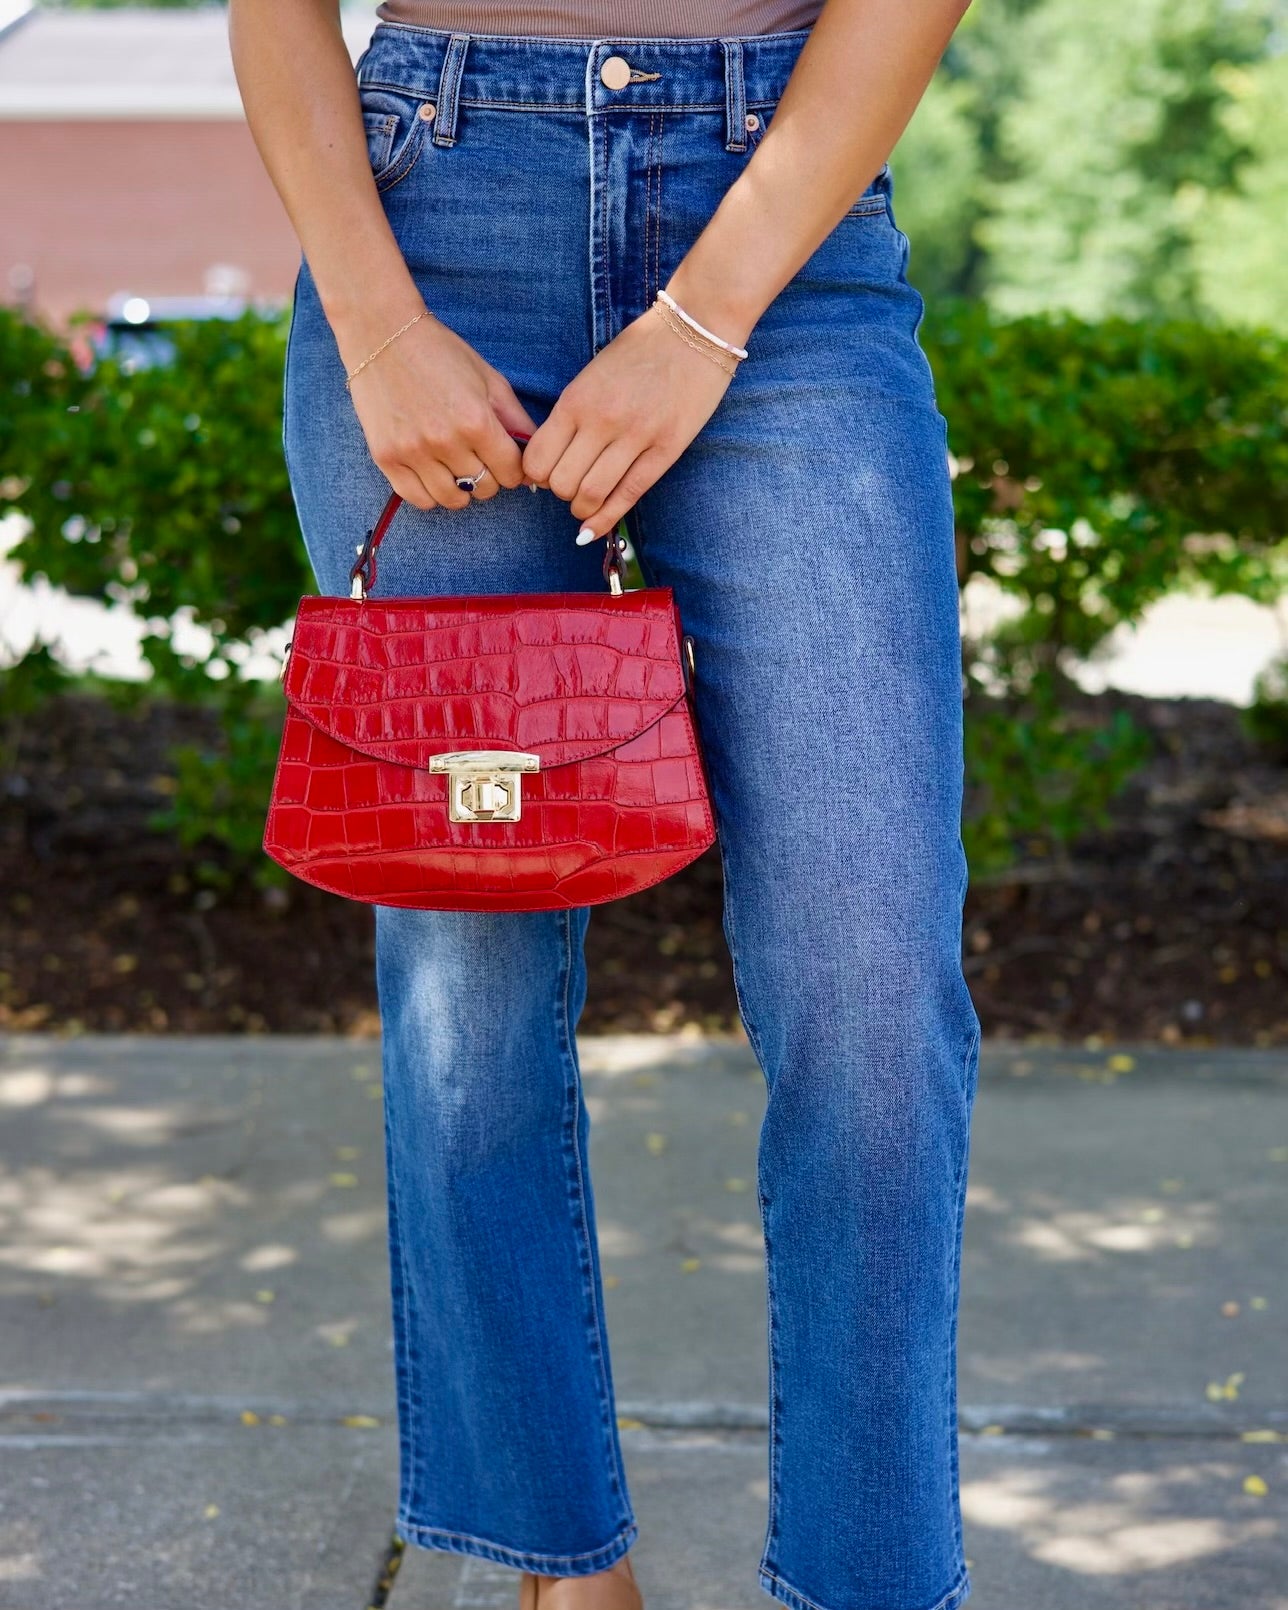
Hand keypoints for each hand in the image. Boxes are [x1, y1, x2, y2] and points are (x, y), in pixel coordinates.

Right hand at [346, 308, 538, 509]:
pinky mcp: (387, 459)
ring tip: (457, 467)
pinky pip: (420, 500)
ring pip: (454, 500)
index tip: (504, 457)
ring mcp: (413, 453)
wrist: (382, 334)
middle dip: (489, 476)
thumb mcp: (489, 380)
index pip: (512, 472)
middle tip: (479, 456)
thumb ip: (516, 421)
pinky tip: (433, 474)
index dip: (514, 468)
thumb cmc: (441, 354)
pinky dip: (431, 494)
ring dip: (462, 489)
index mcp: (476, 421)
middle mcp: (445, 441)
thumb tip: (534, 458)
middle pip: (485, 488)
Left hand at [520, 304, 737, 541]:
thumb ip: (572, 412)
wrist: (695, 330)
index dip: (535, 475)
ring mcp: (635, 437)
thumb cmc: (641, 350)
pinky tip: (592, 531)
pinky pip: (627, 496)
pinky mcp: (665, 450)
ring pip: (590, 495)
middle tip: (568, 486)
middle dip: (559, 493)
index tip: (545, 473)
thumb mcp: (593, 375)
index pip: (537, 458)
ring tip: (585, 503)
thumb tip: (551, 454)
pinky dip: (605, 519)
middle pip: (560, 483)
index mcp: (577, 400)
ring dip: (581, 509)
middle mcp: (601, 421)